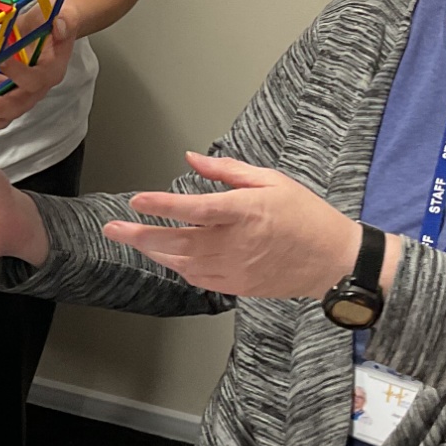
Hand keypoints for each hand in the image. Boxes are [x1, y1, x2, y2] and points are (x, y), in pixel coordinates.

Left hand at [0, 14, 74, 131]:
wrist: (54, 24)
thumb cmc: (57, 20)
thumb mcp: (65, 15)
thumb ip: (65, 21)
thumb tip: (60, 24)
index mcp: (52, 71)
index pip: (36, 79)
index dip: (19, 74)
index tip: (1, 62)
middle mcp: (39, 87)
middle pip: (19, 104)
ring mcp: (24, 91)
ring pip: (7, 113)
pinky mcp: (10, 90)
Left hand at [104, 151, 373, 297]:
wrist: (332, 260)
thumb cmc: (305, 215)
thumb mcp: (271, 180)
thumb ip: (227, 171)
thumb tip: (192, 160)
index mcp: (243, 211)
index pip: (193, 208)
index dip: (161, 205)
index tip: (137, 200)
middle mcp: (234, 242)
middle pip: (177, 240)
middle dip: (140, 234)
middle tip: (113, 228)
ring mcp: (234, 268)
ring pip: (182, 263)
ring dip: (153, 251)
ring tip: (130, 239)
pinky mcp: (237, 286)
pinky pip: (197, 278)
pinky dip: (176, 267)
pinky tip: (164, 257)